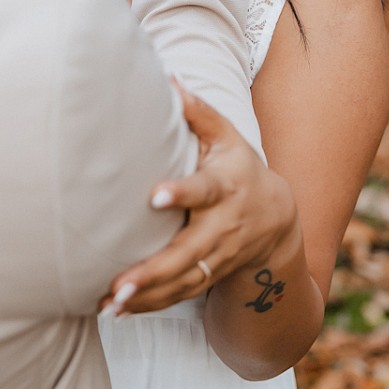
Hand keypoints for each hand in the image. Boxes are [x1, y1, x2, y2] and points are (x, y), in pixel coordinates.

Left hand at [105, 85, 300, 314]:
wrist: (278, 222)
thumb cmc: (239, 168)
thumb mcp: (227, 137)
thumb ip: (199, 112)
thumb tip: (168, 78)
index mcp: (225, 187)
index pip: (203, 190)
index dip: (181, 194)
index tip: (154, 197)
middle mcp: (222, 227)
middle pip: (188, 252)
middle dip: (154, 270)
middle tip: (120, 282)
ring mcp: (217, 257)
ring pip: (182, 281)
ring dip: (146, 295)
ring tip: (110, 303)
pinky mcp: (208, 276)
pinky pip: (178, 295)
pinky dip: (149, 304)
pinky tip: (116, 309)